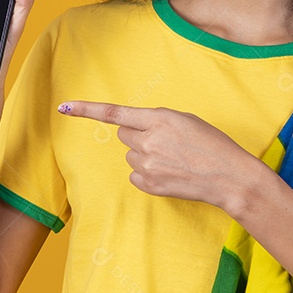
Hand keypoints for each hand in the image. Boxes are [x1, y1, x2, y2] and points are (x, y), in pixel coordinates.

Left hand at [58, 101, 256, 209]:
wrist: (228, 176)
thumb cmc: (212, 144)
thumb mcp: (186, 121)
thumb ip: (157, 121)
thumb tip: (137, 130)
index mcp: (158, 119)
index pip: (114, 113)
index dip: (87, 110)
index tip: (65, 107)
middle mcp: (148, 141)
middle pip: (123, 136)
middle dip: (137, 136)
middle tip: (163, 142)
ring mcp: (148, 165)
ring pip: (131, 156)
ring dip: (145, 155)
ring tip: (172, 159)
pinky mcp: (150, 185)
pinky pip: (135, 176)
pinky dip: (148, 174)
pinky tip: (169, 173)